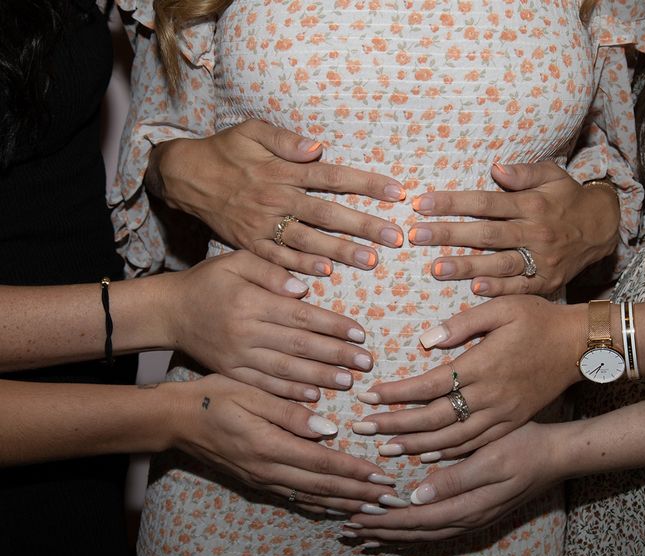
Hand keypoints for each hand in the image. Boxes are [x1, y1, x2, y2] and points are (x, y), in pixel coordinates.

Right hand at [147, 119, 406, 274]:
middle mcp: (276, 199)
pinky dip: (302, 265)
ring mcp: (263, 224)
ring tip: (371, 260)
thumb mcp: (251, 131)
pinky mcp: (251, 243)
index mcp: (282, 171)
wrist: (184, 176)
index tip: (397, 192)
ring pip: (309, 239)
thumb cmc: (224, 150)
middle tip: (395, 236)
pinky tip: (327, 273)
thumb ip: (285, 140)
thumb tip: (317, 147)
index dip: (366, 184)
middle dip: (364, 225)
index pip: (333, 177)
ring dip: (341, 250)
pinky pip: (280, 257)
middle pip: (327, 213)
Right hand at [163, 250, 373, 402]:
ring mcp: (238, 356)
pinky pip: (264, 385)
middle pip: (299, 346)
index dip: (332, 326)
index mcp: (251, 302)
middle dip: (335, 355)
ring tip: (348, 381)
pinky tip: (314, 397)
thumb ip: (270, 271)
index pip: (300, 316)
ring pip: (285, 370)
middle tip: (365, 362)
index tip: (360, 333)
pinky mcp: (231, 373)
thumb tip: (303, 289)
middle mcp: (246, 332)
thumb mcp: (236, 261)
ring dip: (319, 377)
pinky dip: (289, 393)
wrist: (169, 311)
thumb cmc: (208, 281)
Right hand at [168, 374, 398, 513]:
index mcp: (270, 446)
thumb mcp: (252, 394)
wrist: (178, 420)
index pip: (323, 463)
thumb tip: (328, 429)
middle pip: (323, 488)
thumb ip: (290, 412)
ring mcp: (263, 480)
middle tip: (392, 501)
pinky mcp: (258, 482)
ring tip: (375, 511)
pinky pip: (297, 499)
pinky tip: (338, 508)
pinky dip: (322, 506)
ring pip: (312, 499)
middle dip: (360, 496)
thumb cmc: (215, 397)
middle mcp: (269, 470)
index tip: (383, 477)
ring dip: (346, 505)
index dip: (355, 472)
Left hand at [345, 422, 562, 541]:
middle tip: (348, 528)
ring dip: (394, 533)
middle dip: (381, 530)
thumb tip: (417, 497)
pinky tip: (403, 527)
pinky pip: (437, 526)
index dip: (384, 519)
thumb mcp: (491, 459)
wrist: (557, 454)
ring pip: (425, 532)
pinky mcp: (477, 510)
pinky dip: (413, 529)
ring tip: (366, 534)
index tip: (354, 516)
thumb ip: (454, 480)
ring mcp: (473, 517)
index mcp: (468, 506)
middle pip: (416, 531)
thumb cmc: (525, 448)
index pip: (416, 518)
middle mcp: (467, 518)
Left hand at [357, 296, 583, 457]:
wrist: (580, 345)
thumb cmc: (539, 318)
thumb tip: (426, 341)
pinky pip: (476, 444)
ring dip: (416, 444)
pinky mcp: (512, 421)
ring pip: (452, 437)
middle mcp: (489, 395)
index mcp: (483, 365)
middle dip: (395, 425)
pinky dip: (449, 452)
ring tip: (386, 448)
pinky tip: (428, 455)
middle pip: (434, 417)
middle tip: (363, 429)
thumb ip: (463, 324)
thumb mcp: (503, 307)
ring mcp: (502, 413)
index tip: (368, 396)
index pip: (429, 384)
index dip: (396, 393)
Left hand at [407, 161, 618, 295]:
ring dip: (466, 267)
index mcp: (532, 204)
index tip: (421, 204)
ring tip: (435, 268)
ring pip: (499, 264)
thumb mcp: (553, 175)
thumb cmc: (568, 197)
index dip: (452, 203)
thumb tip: (495, 168)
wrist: (603, 228)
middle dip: (448, 234)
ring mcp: (541, 260)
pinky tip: (474, 289)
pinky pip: (519, 287)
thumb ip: (524, 172)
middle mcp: (535, 233)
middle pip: (486, 234)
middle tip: (416, 235)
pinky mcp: (546, 281)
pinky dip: (498, 289)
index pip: (485, 203)